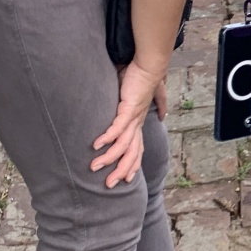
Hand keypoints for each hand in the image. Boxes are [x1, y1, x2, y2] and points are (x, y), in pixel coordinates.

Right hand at [92, 60, 165, 187]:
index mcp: (138, 123)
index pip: (137, 149)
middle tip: (109, 184)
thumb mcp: (137, 97)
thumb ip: (139, 106)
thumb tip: (156, 114)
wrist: (149, 66)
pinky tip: (97, 145)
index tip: (125, 179)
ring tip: (94, 166)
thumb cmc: (141, 80)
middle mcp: (137, 124)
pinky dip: (108, 137)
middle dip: (120, 170)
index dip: (132, 165)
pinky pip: (117, 127)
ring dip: (109, 157)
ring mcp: (133, 118)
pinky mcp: (128, 108)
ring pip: (123, 145)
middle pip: (131, 154)